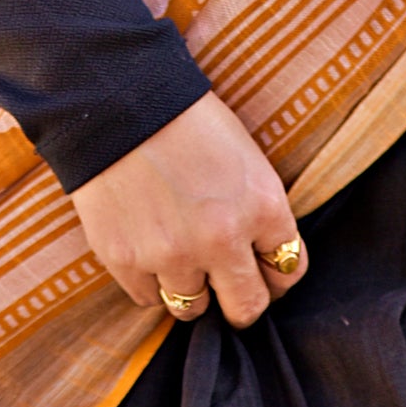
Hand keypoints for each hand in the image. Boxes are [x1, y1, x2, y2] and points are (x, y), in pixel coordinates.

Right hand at [71, 91, 307, 327]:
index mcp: (262, 207)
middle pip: (246, 308)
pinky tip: (146, 246)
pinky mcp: (127, 261)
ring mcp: (172, 255)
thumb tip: (263, 266)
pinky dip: (150, 280)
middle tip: (229, 294)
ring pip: (192, 308)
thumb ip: (260, 215)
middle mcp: (222, 239)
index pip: (287, 270)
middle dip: (241, 304)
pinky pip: (149, 297)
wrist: (118, 97)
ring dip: (191, 291)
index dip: (275, 275)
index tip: (262, 273)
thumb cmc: (188, 121)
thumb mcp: (247, 159)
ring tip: (179, 259)